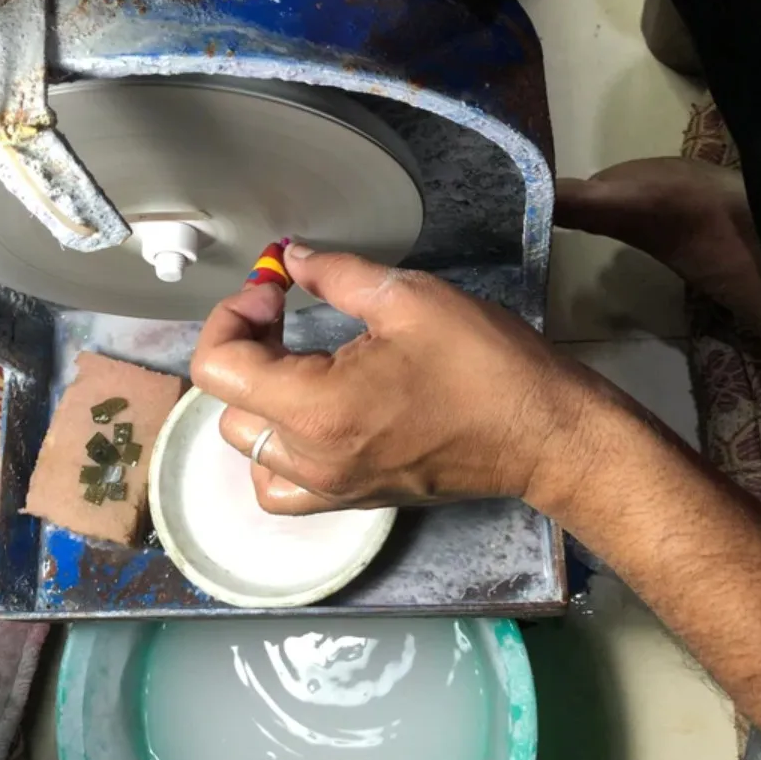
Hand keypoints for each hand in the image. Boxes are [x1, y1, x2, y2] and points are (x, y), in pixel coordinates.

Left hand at [191, 245, 609, 514]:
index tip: (273, 292)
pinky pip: (279, 487)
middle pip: (227, 406)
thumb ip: (335, 275)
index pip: (218, 368)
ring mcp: (328, 488)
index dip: (232, 317)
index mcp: (316, 409)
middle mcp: (310, 460)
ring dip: (255, 401)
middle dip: (246, 350)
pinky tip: (302, 420)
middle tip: (286, 317)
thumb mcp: (409, 299)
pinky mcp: (349, 500)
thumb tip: (291, 258)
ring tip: (293, 367)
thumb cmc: (483, 364)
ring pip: (246, 449)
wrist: (542, 435)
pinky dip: (273, 454)